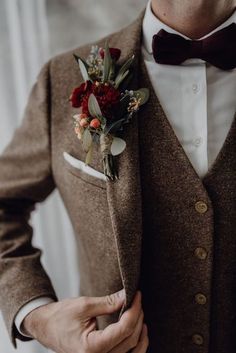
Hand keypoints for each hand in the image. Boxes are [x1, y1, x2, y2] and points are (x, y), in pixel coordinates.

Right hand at [22, 290, 148, 352]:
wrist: (45, 327)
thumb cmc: (60, 316)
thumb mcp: (84, 305)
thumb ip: (108, 302)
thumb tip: (127, 295)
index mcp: (91, 348)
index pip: (124, 329)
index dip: (134, 310)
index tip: (137, 294)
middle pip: (130, 340)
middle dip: (137, 317)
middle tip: (137, 299)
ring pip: (132, 352)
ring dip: (140, 333)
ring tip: (140, 314)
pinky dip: (135, 344)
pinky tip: (138, 330)